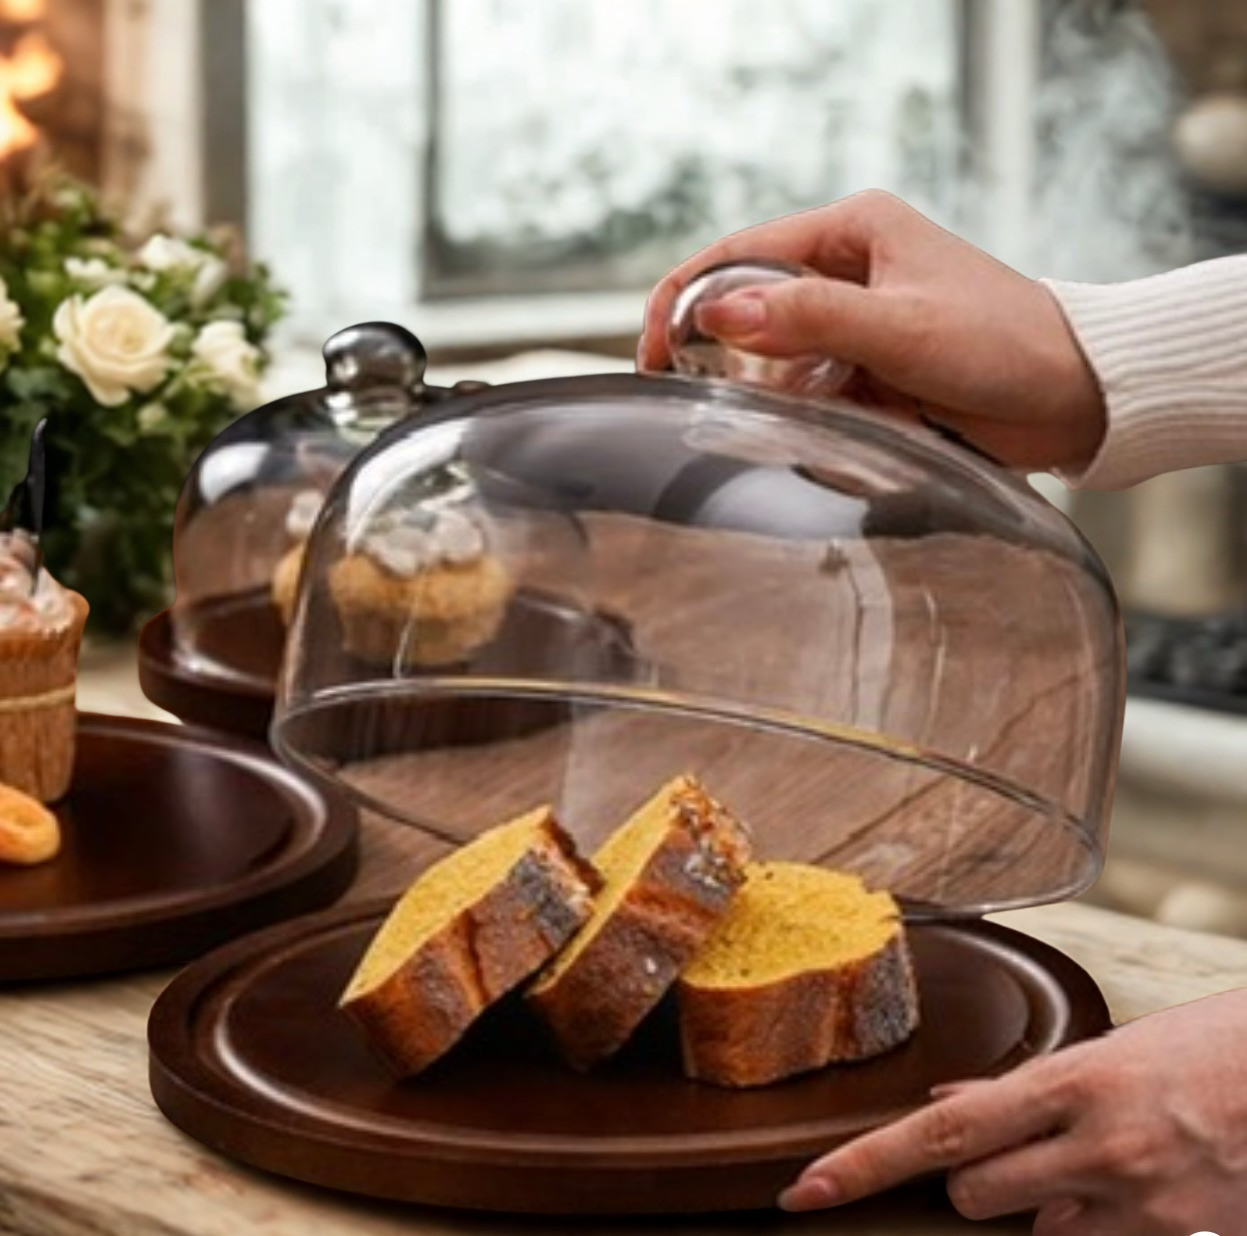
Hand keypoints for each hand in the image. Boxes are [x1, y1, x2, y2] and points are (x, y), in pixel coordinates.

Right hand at [638, 190, 1106, 472]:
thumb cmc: (1004, 345)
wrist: (1074, 396)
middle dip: (723, 354)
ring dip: (771, 392)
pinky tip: (832, 428)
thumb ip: (809, 319)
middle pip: (748, 307)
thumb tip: (716, 312)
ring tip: (790, 419)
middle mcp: (847, 269)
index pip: (737, 256)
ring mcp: (856, 320)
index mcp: (851, 232)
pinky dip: (806, 412)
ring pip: (775, 356)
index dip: (683, 300)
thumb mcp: (901, 329)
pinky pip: (810, 388)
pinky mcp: (868, 366)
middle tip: (701, 398)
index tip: (651, 354)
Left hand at [778, 989, 1246, 1234]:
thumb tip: (947, 1101)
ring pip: (1031, 1230)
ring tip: (1094, 1160)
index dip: (862, 1165)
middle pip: (972, 1195)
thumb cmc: (1209, 1051)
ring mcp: (1136, 1202)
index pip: (937, 1134)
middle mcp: (1095, 1146)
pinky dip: (1091, 1224)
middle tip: (1022, 1150)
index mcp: (1069, 1081)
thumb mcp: (1110, 1050)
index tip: (806, 1191)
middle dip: (976, 1183)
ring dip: (1037, 1205)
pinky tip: (1130, 1188)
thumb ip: (1023, 1087)